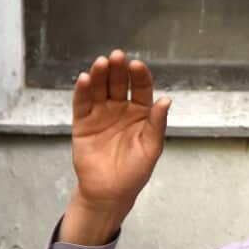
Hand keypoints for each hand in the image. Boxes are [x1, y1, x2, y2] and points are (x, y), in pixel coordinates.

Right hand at [61, 49, 170, 244]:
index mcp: (141, 113)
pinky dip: (82, 91)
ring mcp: (101, 113)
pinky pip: (82, 103)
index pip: (141, 89)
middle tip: (116, 56)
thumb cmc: (134, 172)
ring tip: (100, 63)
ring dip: (99, 75)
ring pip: (99, 89)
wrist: (109, 192)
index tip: (137, 66)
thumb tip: (166, 100)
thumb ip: (157, 124)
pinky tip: (83, 79)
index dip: (139, 76)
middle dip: (118, 69)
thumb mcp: (151, 148)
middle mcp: (121, 109)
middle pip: (119, 84)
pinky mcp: (83, 122)